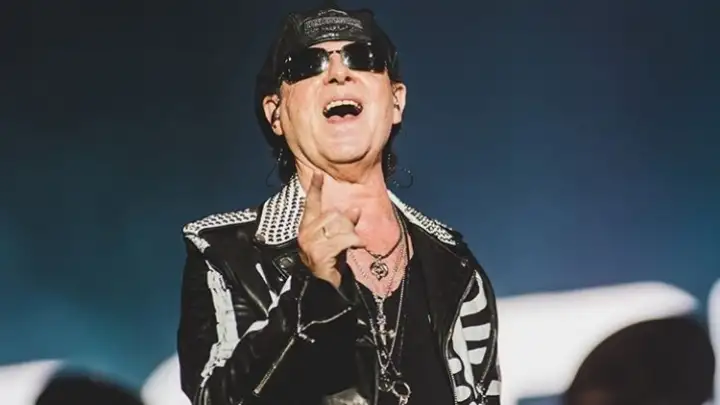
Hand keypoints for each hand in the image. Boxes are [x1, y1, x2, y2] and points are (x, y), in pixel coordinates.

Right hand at [297, 173, 362, 287]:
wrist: (324, 289)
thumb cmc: (331, 263)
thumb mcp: (337, 238)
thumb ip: (344, 223)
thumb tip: (355, 209)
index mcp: (307, 227)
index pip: (310, 204)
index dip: (315, 189)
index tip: (318, 174)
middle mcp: (305, 233)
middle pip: (333, 214)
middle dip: (348, 225)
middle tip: (351, 238)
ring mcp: (310, 243)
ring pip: (339, 226)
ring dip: (351, 235)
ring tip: (352, 246)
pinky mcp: (319, 253)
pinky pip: (343, 239)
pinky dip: (353, 242)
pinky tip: (354, 249)